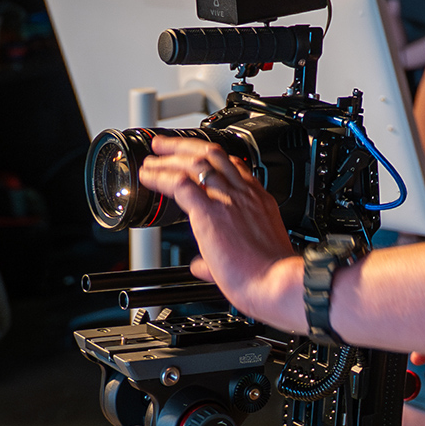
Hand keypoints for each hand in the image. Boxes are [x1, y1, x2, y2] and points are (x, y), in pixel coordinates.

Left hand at [137, 136, 297, 328]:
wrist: (276, 281)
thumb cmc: (270, 274)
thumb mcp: (250, 257)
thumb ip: (218, 259)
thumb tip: (201, 266)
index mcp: (258, 201)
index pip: (235, 167)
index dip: (212, 159)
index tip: (197, 157)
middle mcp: (244, 194)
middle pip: (214, 154)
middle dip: (186, 146)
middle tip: (166, 144)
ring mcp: (228, 199)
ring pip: (197, 162)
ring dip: (170, 157)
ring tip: (152, 158)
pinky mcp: (210, 211)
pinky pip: (180, 183)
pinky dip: (160, 177)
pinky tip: (148, 177)